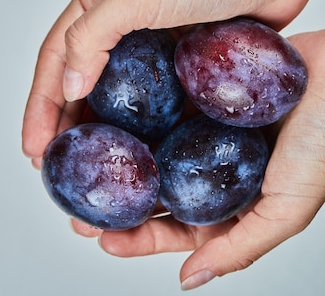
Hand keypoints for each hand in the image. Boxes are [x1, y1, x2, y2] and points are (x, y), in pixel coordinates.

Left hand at [70, 29, 324, 289]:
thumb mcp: (289, 206)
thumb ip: (241, 246)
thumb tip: (189, 278)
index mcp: (234, 199)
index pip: (177, 227)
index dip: (139, 237)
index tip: (101, 238)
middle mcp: (215, 164)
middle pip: (158, 188)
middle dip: (119, 200)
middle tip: (79, 205)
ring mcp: (209, 126)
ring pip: (155, 145)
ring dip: (122, 155)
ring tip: (87, 160)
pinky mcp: (205, 91)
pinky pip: (166, 102)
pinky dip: (140, 111)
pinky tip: (114, 111)